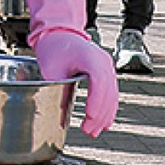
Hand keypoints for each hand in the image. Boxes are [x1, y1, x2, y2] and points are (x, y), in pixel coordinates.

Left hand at [25, 0, 118, 136]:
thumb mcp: (51, 69)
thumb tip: (59, 114)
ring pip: (112, 95)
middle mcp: (103, 61)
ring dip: (105, 115)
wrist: (59, 33)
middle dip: (99, 115)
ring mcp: (107, 66)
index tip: (89, 116)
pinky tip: (103, 123)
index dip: (96, 101)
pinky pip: (111, 93)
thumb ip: (57, 89)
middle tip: (88, 131)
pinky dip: (107, 108)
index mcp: (90, 57)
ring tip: (94, 131)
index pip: (99, 81)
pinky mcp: (106, 71)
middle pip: (108, 92)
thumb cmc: (54, 48)